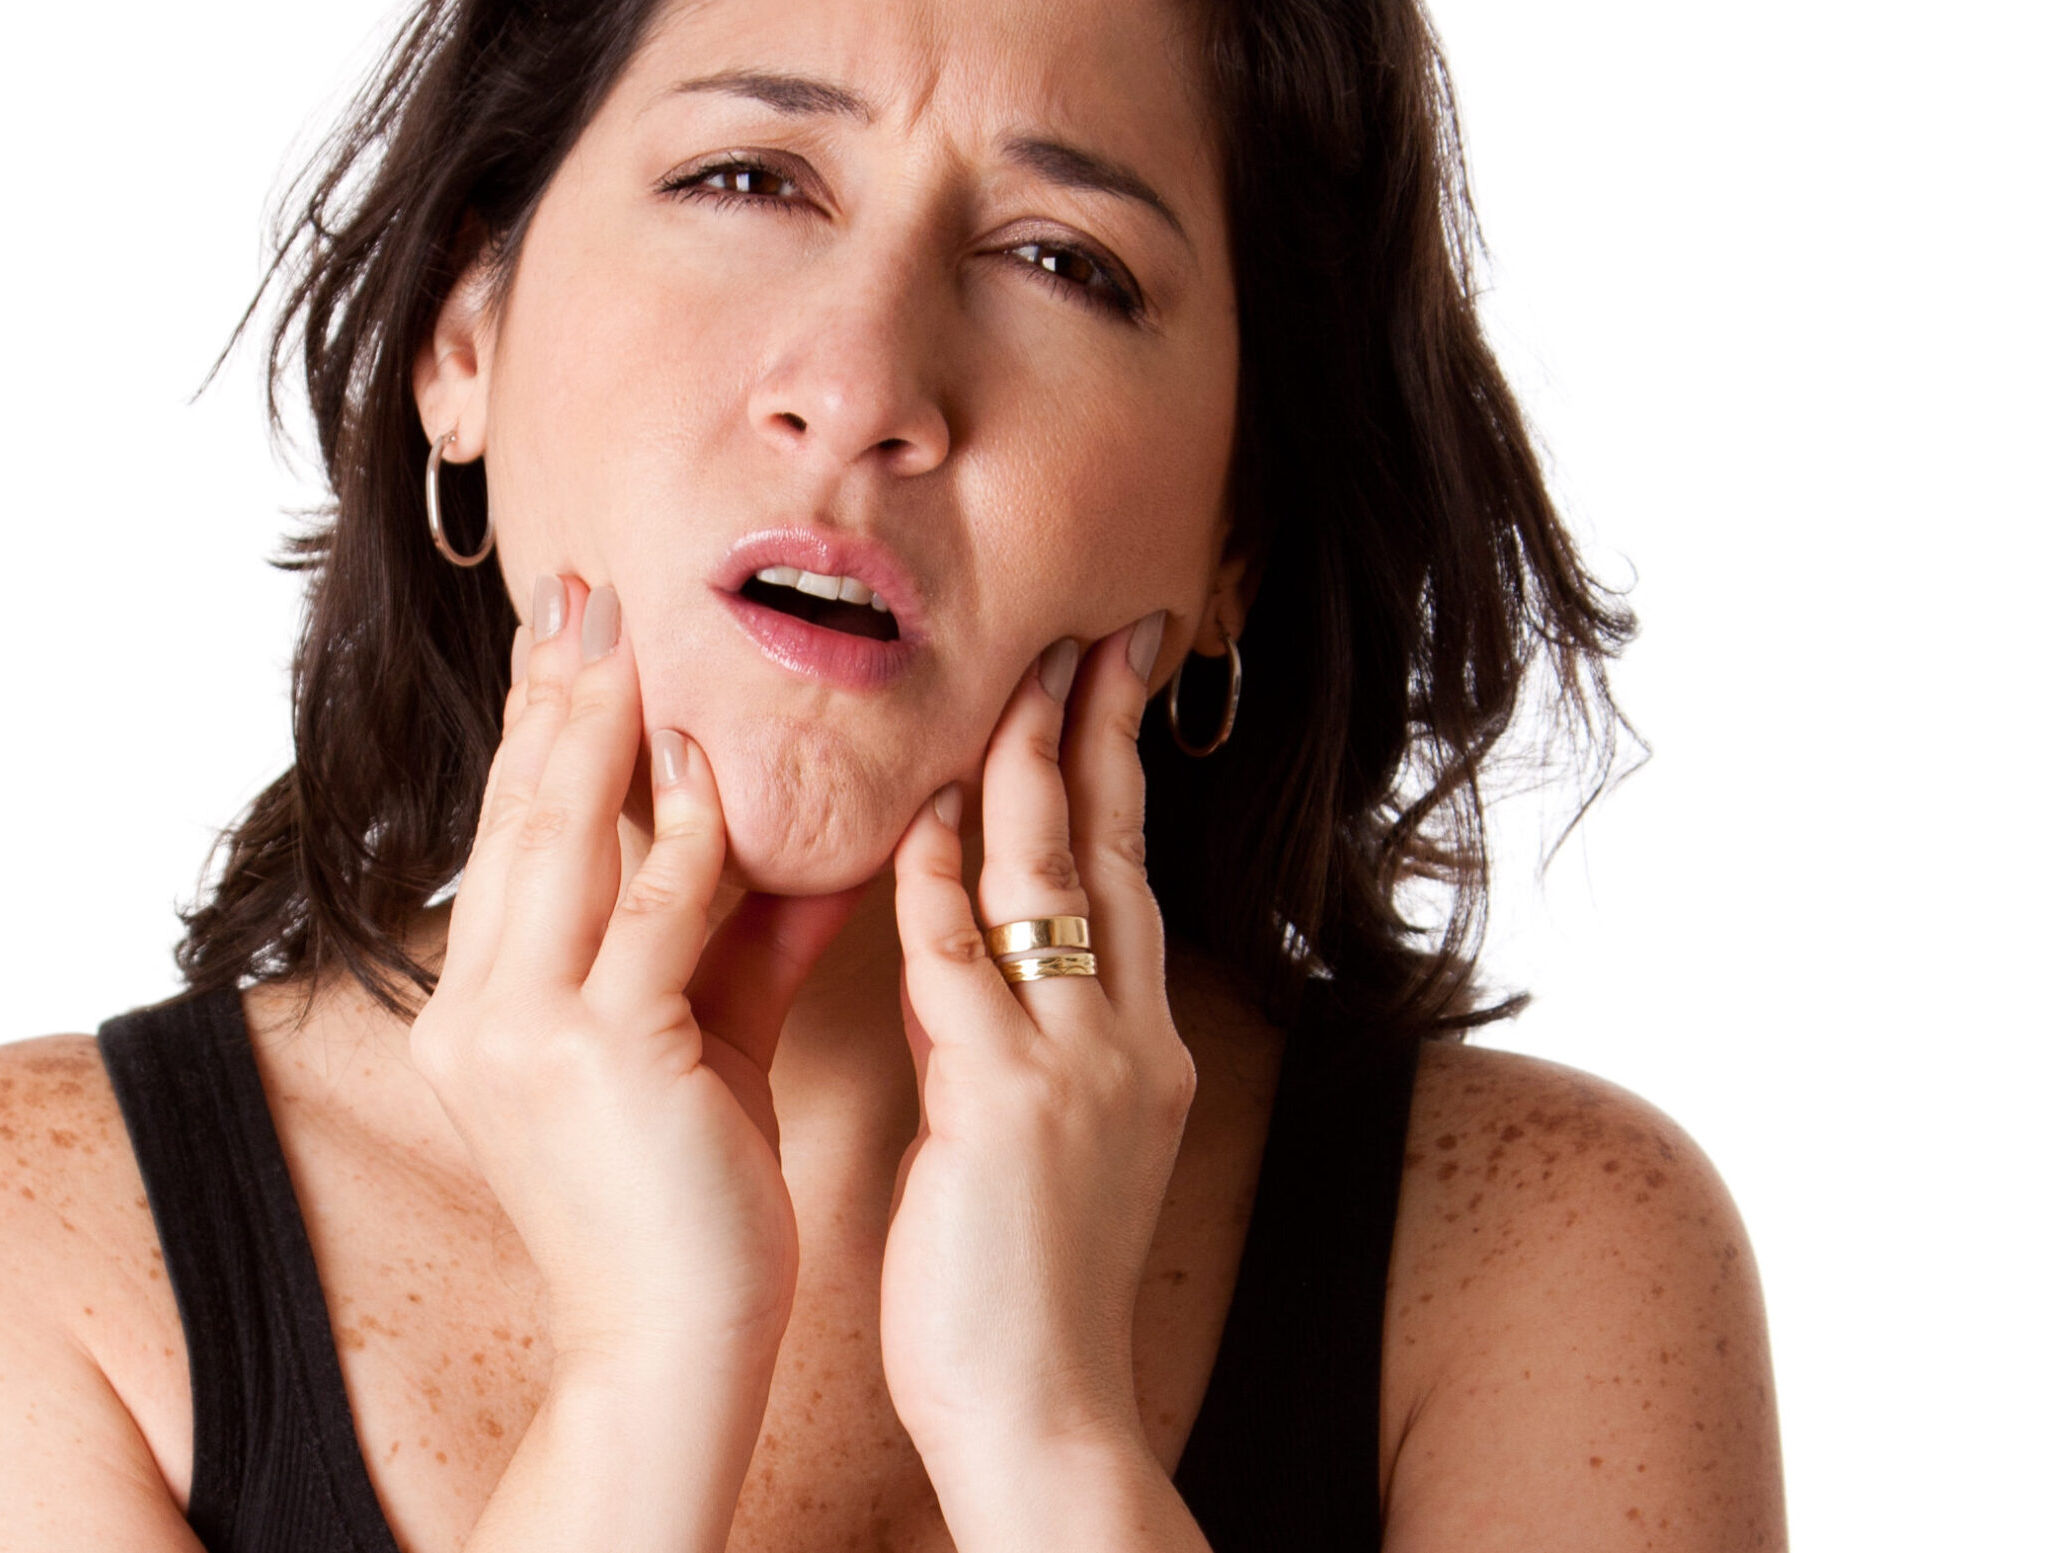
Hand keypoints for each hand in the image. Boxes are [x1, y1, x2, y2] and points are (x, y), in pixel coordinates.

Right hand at [407, 573, 855, 1368]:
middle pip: (524, 816)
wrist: (672, 1344)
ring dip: (602, 724)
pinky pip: (650, 912)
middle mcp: (480, 1009)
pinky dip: (682, 834)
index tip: (568, 635)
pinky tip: (705, 765)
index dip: (540, 728)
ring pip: (565, 840)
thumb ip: (732, 936)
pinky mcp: (597, 1053)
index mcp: (483, 1008)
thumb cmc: (689, 1197)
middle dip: (557, 694)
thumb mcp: (700, 1041)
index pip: (515, 837)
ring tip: (628, 629)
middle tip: (585, 590)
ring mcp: (525, 1031)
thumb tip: (793, 836)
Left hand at [877, 616, 1197, 1475]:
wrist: (1045, 1414)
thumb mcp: (1022, 1139)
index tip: (1103, 685)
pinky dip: (938, 880)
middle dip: (1099, 730)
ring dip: (1030, 765)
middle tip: (1094, 632)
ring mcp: (1077, 1069)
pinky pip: (964, 964)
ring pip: (1053, 880)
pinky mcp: (1007, 1106)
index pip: (1122, 878)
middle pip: (1114, 849)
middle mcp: (1123, 1040)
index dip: (1113, 775)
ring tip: (1021, 669)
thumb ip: (993, 1039)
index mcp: (1132, 1048)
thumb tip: (956, 955)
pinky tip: (912, 810)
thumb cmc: (1018, 1287)